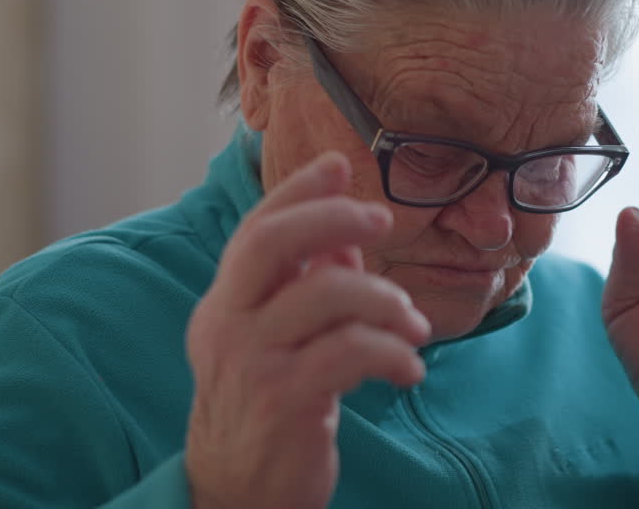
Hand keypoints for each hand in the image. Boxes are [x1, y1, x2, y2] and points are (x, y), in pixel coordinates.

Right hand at [184, 152, 429, 508]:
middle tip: (383, 221)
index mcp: (223, 305)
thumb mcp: (277, 345)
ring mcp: (251, 361)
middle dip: (334, 218)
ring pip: (327, 293)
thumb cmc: (266, 413)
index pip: (255, 230)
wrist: (238, 496)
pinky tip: (409, 371)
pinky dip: (393, 354)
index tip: (339, 163)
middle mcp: (227, 324)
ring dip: (386, 300)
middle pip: (275, 242)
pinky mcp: (284, 398)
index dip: (296, 191)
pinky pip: (351, 351)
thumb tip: (343, 240)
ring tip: (415, 326)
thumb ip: (304, 290)